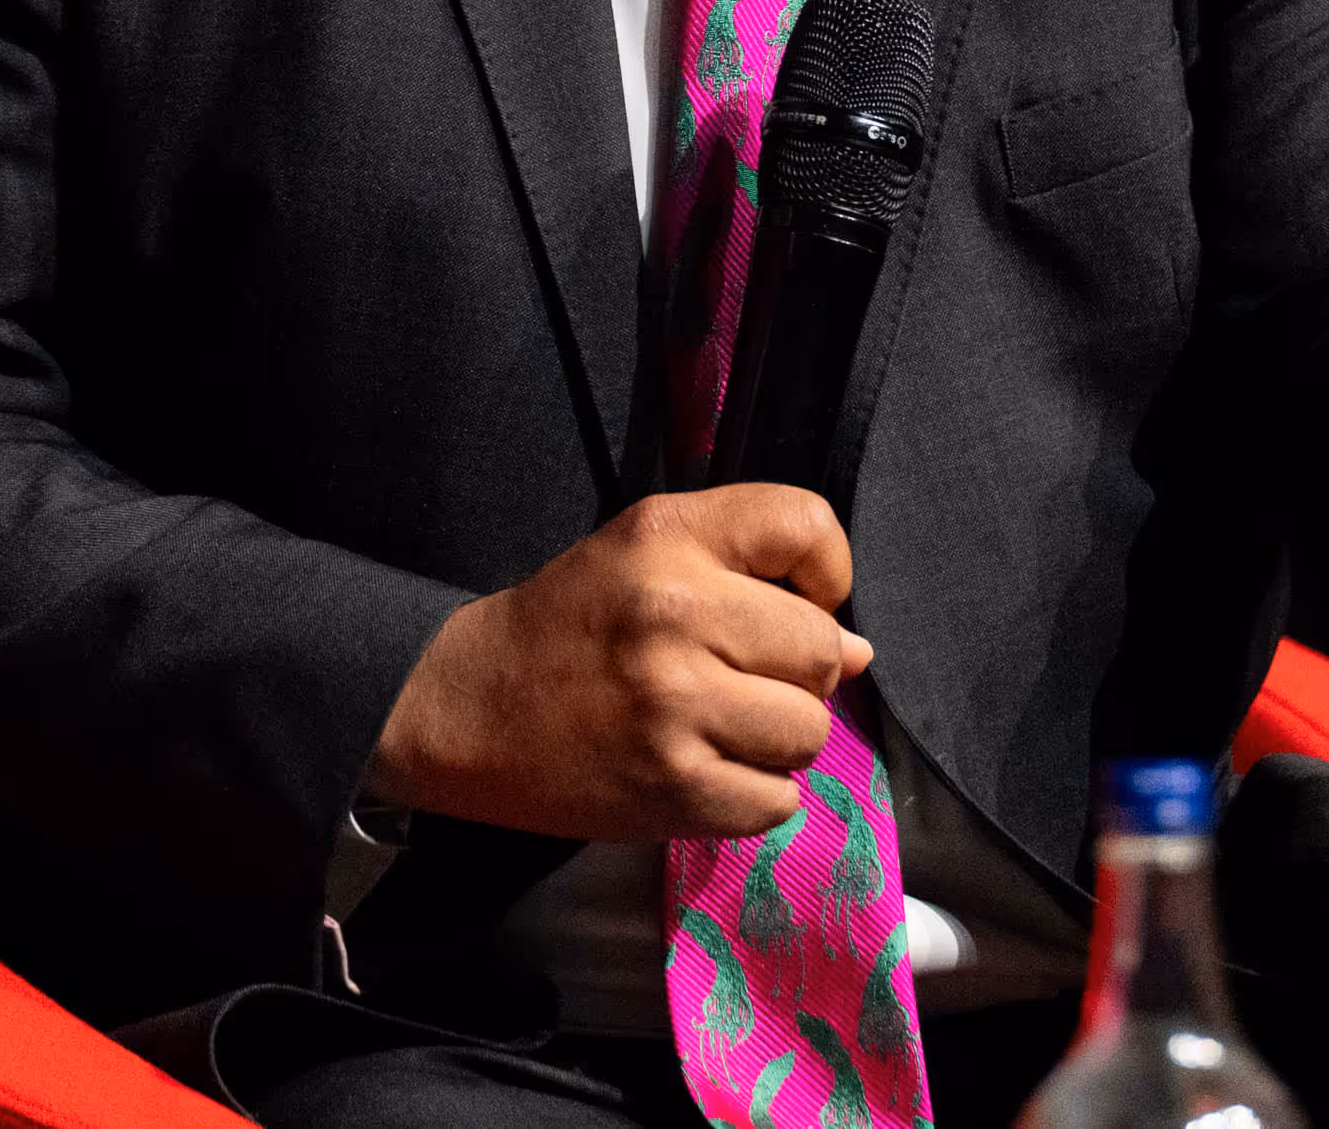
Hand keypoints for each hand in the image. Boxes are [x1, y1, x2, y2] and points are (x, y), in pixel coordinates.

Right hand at [369, 484, 873, 842]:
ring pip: (809, 732)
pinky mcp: (672, 790)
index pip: (810, 528)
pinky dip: (753, 794)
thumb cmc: (572, 623)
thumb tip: (860, 652)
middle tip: (741, 676)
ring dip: (778, 739)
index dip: (825, 573)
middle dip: (799, 672)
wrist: (467, 710)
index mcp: (668, 537)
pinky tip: (703, 768)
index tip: (793, 597)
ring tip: (721, 725)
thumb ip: (752, 567)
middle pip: (823, 650)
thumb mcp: (645, 549)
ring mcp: (674, 708)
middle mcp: (675, 614)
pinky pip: (777, 801)